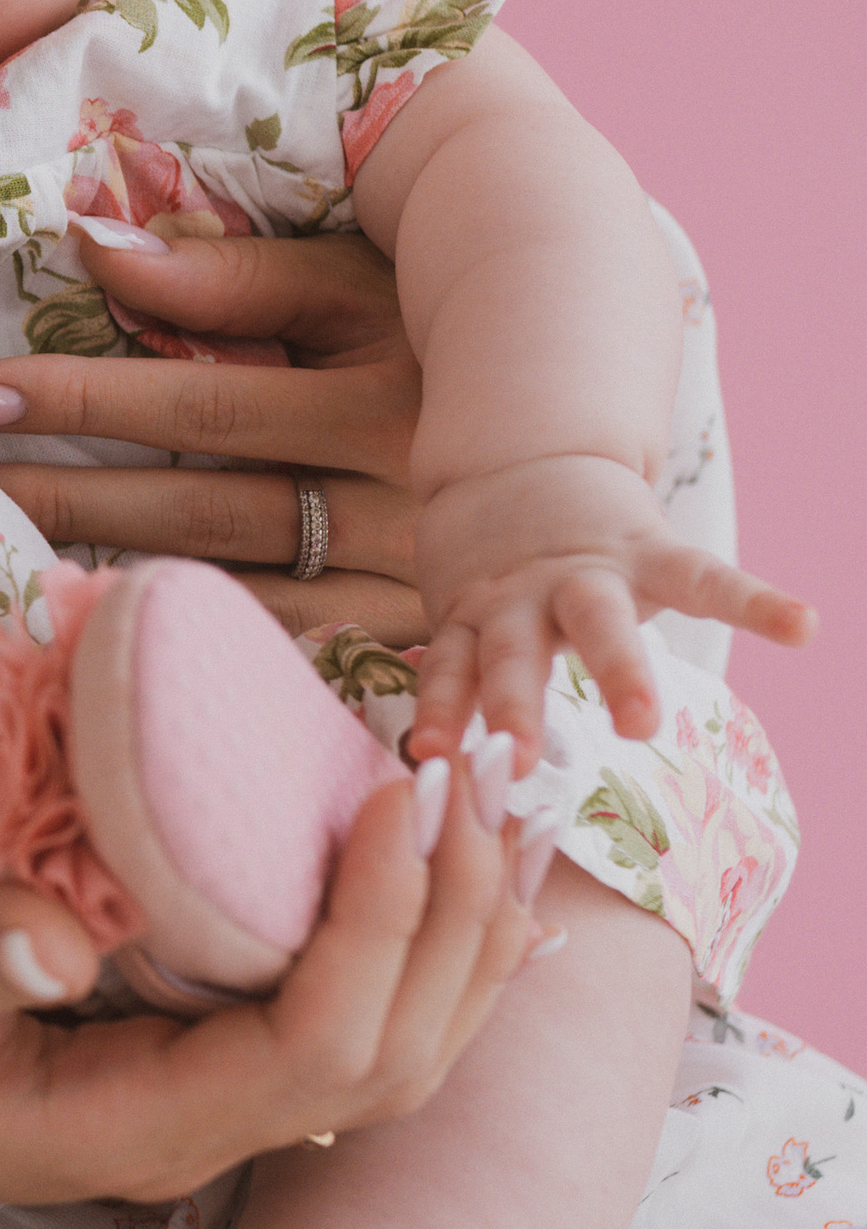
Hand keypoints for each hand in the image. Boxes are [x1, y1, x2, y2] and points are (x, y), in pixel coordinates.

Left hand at [0, 221, 425, 640]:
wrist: (568, 447)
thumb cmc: (436, 336)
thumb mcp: (354, 286)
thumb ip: (228, 276)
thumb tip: (91, 249)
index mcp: (385, 395)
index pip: (202, 404)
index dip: (84, 400)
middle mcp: (399, 500)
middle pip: (201, 510)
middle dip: (67, 495)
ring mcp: (406, 586)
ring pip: (231, 591)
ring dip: (108, 575)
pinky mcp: (406, 645)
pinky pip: (278, 651)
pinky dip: (188, 640)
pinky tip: (100, 627)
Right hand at [0, 754, 531, 1225]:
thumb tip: (56, 928)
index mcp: (132, 1128)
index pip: (314, 1051)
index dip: (379, 930)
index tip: (397, 797)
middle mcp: (192, 1131)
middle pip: (393, 1061)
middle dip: (458, 925)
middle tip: (478, 776)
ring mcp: (200, 1105)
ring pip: (391, 1052)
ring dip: (461, 938)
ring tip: (495, 805)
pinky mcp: (190, 1060)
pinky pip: (341, 1019)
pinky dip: (413, 946)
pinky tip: (443, 870)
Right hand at [411, 453, 815, 763]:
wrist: (506, 466)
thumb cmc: (596, 544)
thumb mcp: (647, 558)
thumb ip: (691, 604)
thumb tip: (800, 634)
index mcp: (638, 561)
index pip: (706, 579)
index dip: (756, 602)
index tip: (805, 627)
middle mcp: (574, 580)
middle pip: (599, 621)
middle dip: (618, 671)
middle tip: (641, 725)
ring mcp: (509, 598)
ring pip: (508, 651)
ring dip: (509, 707)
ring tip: (512, 762)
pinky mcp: (456, 615)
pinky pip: (445, 667)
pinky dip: (435, 710)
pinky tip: (424, 751)